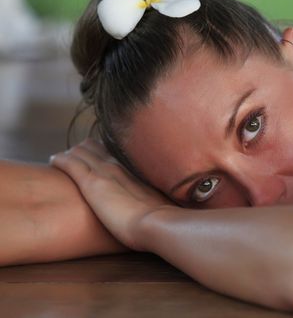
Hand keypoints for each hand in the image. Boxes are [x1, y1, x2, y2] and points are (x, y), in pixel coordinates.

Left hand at [50, 138, 174, 250]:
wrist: (157, 223)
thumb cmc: (161, 221)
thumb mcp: (159, 205)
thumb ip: (153, 200)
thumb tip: (157, 207)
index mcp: (134, 171)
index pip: (113, 153)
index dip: (101, 154)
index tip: (94, 160)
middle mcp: (120, 166)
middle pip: (96, 146)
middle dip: (83, 151)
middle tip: (75, 160)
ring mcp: (105, 172)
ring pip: (81, 150)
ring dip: (71, 154)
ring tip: (62, 161)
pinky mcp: (92, 183)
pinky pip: (69, 162)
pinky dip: (60, 159)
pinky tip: (54, 160)